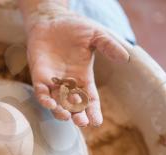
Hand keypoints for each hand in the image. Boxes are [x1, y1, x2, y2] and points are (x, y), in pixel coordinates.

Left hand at [23, 2, 128, 126]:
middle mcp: (68, 84)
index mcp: (83, 78)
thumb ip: (109, 46)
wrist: (52, 20)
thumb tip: (126, 58)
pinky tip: (49, 103)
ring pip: (56, 103)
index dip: (93, 111)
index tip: (97, 122)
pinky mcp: (39, 76)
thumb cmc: (74, 28)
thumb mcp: (96, 36)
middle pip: (73, 106)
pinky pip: (41, 92)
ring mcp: (53, 81)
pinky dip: (44, 99)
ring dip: (60, 112)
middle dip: (77, 116)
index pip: (90, 99)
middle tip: (82, 123)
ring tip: (66, 116)